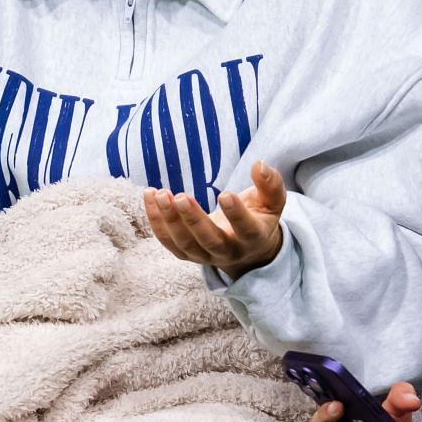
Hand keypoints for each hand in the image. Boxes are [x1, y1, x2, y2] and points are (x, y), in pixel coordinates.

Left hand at [144, 160, 286, 280]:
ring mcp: (205, 256)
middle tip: (180, 196)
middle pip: (210, 242)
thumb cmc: (260, 217)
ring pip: (185, 244)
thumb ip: (270, 184)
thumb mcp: (273, 201)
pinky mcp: (187, 254)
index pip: (246, 230)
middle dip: (194, 220)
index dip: (236, 215)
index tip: (225, 194)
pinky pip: (168, 241)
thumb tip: (259, 164)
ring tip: (160, 193)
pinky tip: (149, 196)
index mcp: (253, 238)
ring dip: (170, 220)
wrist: (246, 248)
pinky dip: (156, 221)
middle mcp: (229, 252)